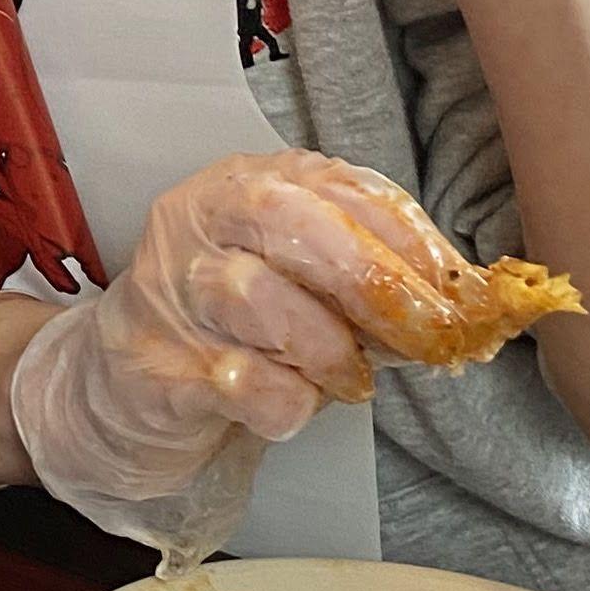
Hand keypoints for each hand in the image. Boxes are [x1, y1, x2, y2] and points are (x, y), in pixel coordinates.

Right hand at [9, 150, 472, 551]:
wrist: (123, 385)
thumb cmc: (233, 324)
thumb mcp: (300, 278)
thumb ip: (371, 277)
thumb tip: (466, 304)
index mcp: (244, 182)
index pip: (335, 185)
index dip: (406, 236)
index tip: (456, 287)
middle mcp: (198, 220)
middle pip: (288, 220)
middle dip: (372, 280)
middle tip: (426, 334)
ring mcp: (169, 291)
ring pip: (258, 298)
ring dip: (328, 349)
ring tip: (350, 380)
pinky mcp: (155, 366)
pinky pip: (239, 382)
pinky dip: (286, 403)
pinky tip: (292, 408)